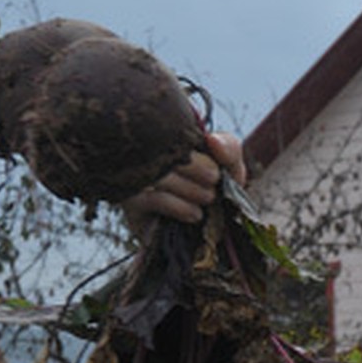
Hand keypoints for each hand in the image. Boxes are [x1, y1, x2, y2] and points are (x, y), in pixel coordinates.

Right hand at [122, 131, 246, 230]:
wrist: (210, 234)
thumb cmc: (218, 192)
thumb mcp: (230, 168)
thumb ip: (229, 148)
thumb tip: (212, 139)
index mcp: (164, 136)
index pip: (173, 128)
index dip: (198, 149)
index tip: (217, 170)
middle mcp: (143, 153)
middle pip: (164, 150)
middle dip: (197, 168)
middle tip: (213, 182)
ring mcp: (134, 178)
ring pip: (158, 175)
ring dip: (191, 189)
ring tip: (208, 198)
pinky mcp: (131, 205)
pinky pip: (151, 198)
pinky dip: (179, 206)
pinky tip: (195, 214)